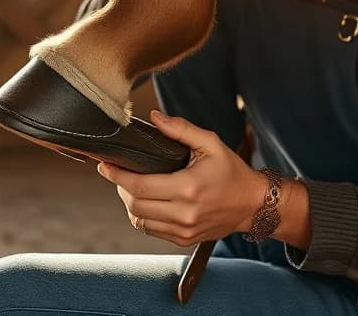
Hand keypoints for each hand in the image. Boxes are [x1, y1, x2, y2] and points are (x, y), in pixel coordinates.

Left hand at [97, 110, 263, 246]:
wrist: (253, 204)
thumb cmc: (232, 171)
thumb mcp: (210, 143)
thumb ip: (180, 129)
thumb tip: (154, 117)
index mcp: (188, 188)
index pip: (140, 186)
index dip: (117, 176)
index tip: (104, 165)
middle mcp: (185, 213)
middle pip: (135, 204)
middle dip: (120, 188)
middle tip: (118, 173)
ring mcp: (184, 230)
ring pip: (139, 221)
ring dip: (129, 203)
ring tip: (131, 187)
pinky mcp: (184, 239)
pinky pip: (151, 231)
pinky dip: (142, 216)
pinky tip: (146, 201)